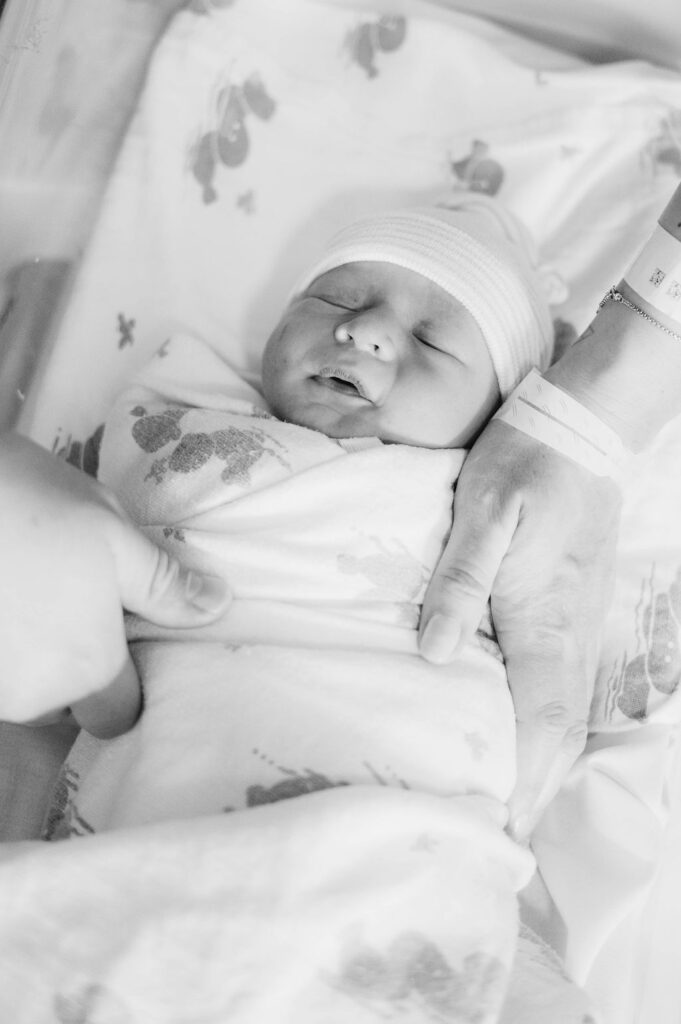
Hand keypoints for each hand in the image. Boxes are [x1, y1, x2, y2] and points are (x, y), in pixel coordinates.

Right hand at [0, 433, 229, 722]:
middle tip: (67, 598)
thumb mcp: (114, 536)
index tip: (116, 634)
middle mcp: (30, 697)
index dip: (124, 678)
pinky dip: (0, 642)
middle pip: (64, 702)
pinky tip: (3, 591)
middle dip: (69, 663)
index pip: (120, 711)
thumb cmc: (34, 504)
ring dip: (26, 652)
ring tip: (26, 587)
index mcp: (87, 668)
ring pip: (20, 688)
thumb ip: (164, 585)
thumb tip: (216, 606)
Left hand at [419, 419, 620, 839]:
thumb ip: (460, 585)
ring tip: (504, 798)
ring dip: (541, 760)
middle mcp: (572, 634)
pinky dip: (547, 722)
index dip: (521, 780)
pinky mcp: (575, 607)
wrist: (582, 427)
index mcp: (547, 620)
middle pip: (560, 730)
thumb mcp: (483, 514)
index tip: (499, 829)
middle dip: (533, 787)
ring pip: (567, 711)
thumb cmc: (528, 466)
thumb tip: (434, 652)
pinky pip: (565, 683)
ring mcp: (580, 622)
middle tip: (497, 833)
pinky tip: (521, 730)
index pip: (541, 721)